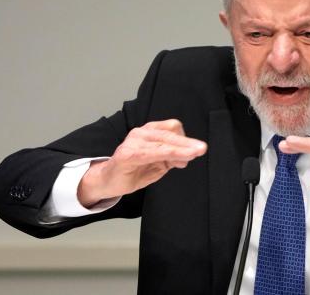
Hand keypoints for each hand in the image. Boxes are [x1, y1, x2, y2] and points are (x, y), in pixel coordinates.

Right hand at [78, 119, 206, 207]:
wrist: (108, 181)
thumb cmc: (133, 170)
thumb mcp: (158, 164)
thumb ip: (172, 158)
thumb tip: (188, 157)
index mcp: (149, 132)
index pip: (172, 128)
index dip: (186, 139)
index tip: (195, 151)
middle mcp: (141, 133)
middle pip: (170, 133)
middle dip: (188, 143)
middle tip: (201, 149)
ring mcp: (133, 142)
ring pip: (163, 142)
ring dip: (180, 149)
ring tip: (192, 155)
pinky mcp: (127, 154)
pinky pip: (151, 153)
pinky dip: (166, 155)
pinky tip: (177, 161)